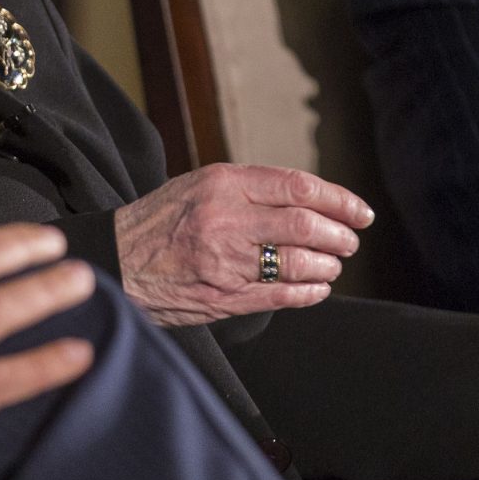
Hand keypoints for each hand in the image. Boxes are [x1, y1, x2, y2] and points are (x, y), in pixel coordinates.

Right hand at [110, 164, 372, 326]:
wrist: (118, 258)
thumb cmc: (162, 219)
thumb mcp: (201, 184)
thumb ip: (250, 188)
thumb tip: (309, 199)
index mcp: (223, 183)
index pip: (299, 187)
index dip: (340, 201)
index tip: (361, 213)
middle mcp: (226, 219)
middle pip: (305, 225)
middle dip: (338, 236)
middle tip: (349, 242)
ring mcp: (225, 260)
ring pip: (298, 262)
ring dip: (326, 266)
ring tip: (331, 265)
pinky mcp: (224, 296)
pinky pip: (281, 295)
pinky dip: (309, 293)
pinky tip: (318, 289)